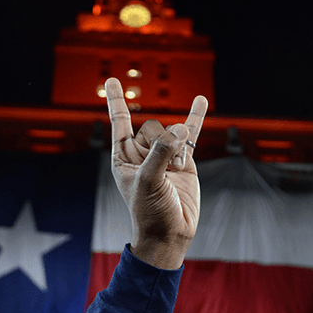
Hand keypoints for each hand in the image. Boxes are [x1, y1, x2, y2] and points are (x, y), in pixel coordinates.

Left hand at [105, 77, 207, 269]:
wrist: (171, 233)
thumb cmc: (150, 212)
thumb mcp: (149, 181)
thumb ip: (161, 152)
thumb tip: (179, 130)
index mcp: (124, 157)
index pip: (119, 121)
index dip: (117, 100)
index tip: (112, 79)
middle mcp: (142, 153)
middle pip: (151, 126)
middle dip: (161, 142)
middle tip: (165, 166)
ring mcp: (164, 155)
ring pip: (172, 132)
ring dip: (177, 150)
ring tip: (176, 172)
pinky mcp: (184, 160)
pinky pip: (191, 133)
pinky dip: (195, 117)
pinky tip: (200, 101)